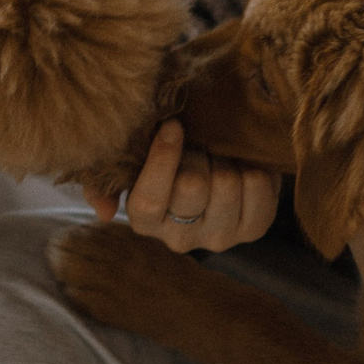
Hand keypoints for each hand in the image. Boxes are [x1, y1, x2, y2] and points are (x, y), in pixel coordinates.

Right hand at [89, 120, 278, 253]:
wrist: (211, 167)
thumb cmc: (166, 162)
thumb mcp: (128, 166)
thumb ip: (103, 182)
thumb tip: (104, 212)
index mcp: (144, 221)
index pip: (149, 199)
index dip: (163, 157)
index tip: (173, 125)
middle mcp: (180, 239)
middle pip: (192, 187)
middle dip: (197, 154)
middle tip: (198, 144)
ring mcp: (220, 237)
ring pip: (228, 185)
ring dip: (225, 160)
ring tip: (218, 157)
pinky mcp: (254, 228)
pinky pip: (260, 188)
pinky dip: (253, 168)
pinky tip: (242, 166)